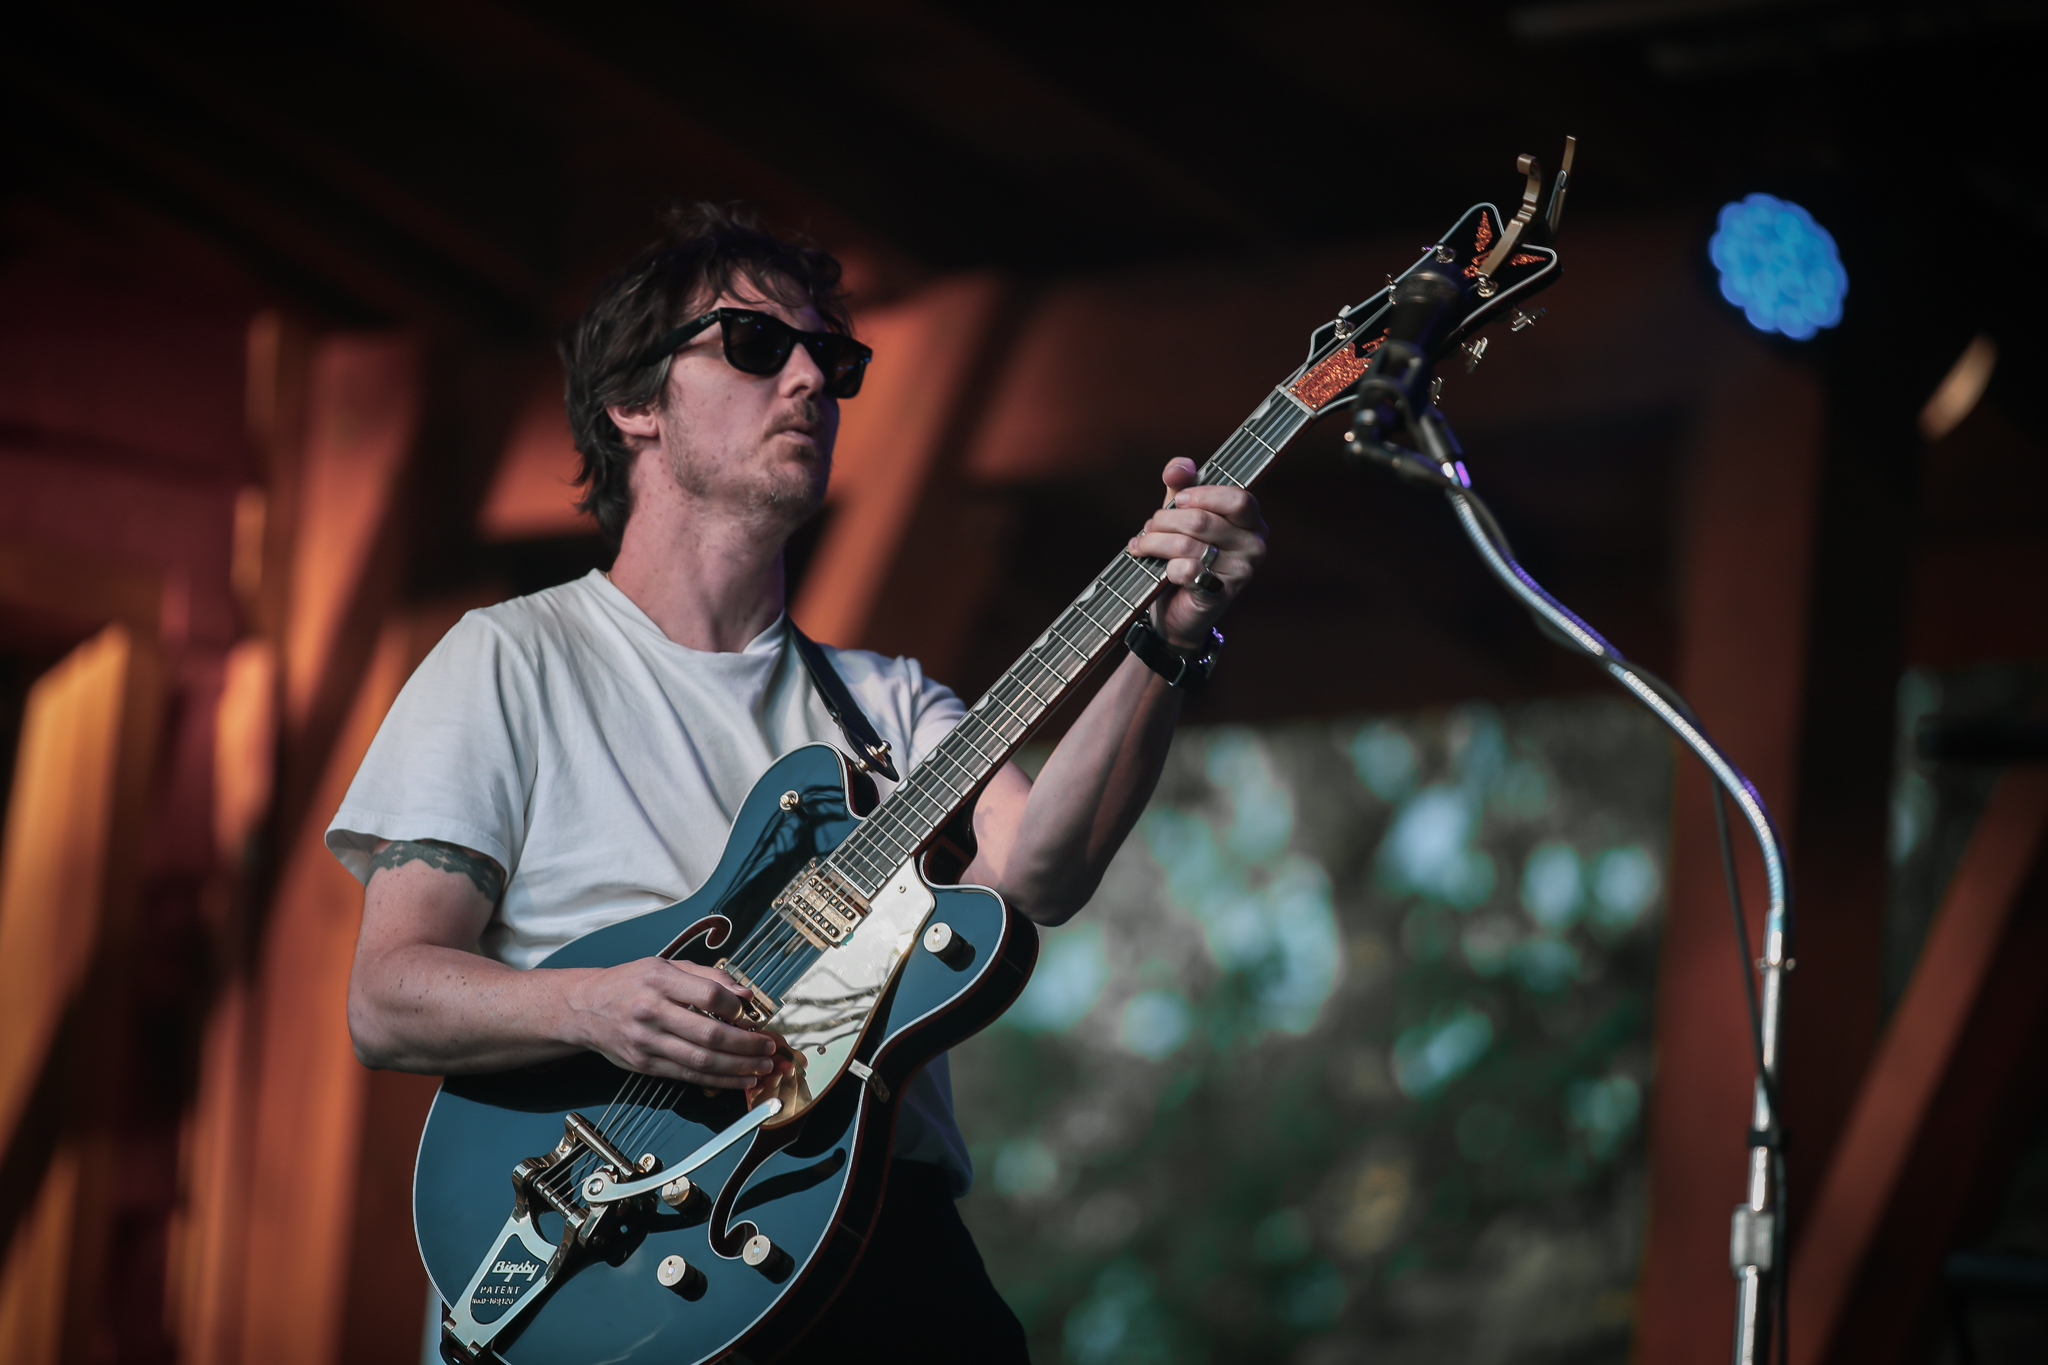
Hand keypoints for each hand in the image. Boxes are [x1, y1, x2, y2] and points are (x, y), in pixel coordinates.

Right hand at [563, 958, 781, 1087]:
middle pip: (709, 1034)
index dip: (737, 1007)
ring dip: (738, 1068)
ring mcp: (646, 1042)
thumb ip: (708, 977)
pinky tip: (740, 1079)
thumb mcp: (665, 966)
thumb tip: (746, 994)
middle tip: (770, 1048)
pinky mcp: (645, 1065)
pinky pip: (688, 1075)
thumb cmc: (630, 983)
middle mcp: (651, 1012)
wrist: (584, 1008)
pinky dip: (719, 1080)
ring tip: (763, 1067)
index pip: (708, 996)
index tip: (753, 1013)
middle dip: (747, 1045)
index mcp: (658, 980)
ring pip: (701, 1061)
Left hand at [1126, 457, 1267, 648]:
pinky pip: (1187, 570)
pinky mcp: (1220, 594)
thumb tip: (1178, 466)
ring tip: (1142, 545)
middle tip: (1149, 527)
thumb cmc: (1183, 556)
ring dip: (1155, 543)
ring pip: (1188, 545)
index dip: (1203, 495)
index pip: (1238, 499)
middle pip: (1202, 521)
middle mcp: (1254, 546)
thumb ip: (1182, 487)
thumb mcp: (1182, 515)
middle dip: (1164, 521)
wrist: (1177, 609)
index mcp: (1252, 522)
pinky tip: (1156, 568)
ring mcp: (1241, 573)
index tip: (1179, 501)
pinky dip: (1165, 568)